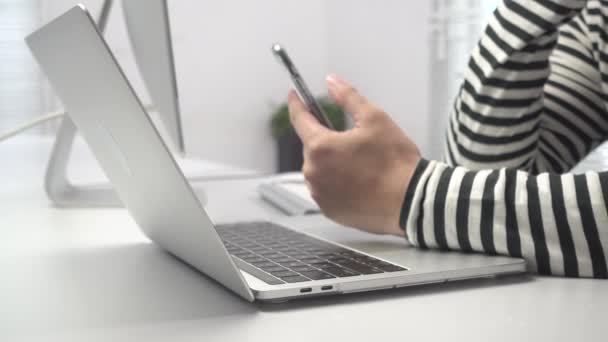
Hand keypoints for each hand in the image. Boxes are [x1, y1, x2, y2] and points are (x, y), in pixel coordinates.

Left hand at [288, 74, 420, 235]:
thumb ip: (348, 97)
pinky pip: (326, 189)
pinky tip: (359, 181)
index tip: (295, 96)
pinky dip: (337, 183)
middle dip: (327, 138)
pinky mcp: (329, 210)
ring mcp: (320, 194)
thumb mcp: (374, 119)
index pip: (299, 119)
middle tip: (353, 140)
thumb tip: (332, 82)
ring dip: (332, 162)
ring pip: (319, 169)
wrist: (411, 202)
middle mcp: (314, 173)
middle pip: (312, 146)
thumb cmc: (396, 164)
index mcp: (320, 147)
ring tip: (361, 165)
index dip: (297, 104)